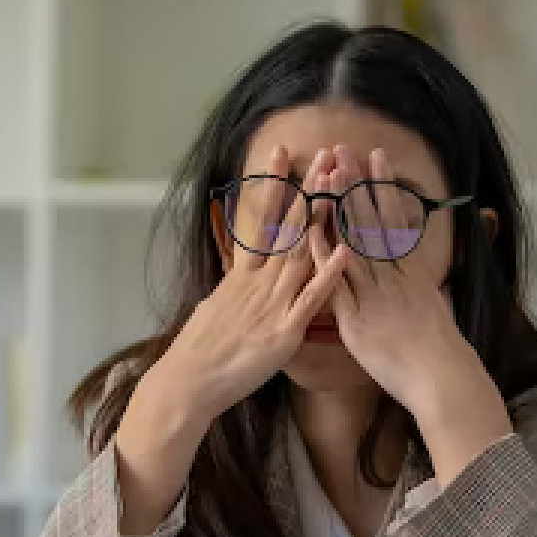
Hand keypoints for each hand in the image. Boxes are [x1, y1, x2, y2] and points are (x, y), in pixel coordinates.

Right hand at [111, 145, 349, 534]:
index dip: (273, 185)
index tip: (283, 153)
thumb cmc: (200, 353)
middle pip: (286, 227)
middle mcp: (257, 283)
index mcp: (241, 277)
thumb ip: (234, 289)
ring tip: (339, 186)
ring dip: (322, 218)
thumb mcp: (215, 309)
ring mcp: (271, 304)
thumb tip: (238, 275)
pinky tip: (348, 251)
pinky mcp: (283, 331)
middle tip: (324, 154)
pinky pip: (311, 299)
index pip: (259, 220)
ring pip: (301, 253)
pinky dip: (330, 274)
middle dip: (306, 189)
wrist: (188, 383)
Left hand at [318, 146, 512, 480]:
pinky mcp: (358, 318)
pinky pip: (338, 283)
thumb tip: (416, 271)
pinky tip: (312, 232)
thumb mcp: (434, 307)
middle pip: (373, 222)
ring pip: (355, 243)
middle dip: (357, 185)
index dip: (383, 188)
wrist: (441, 378)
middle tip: (344, 150)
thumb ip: (420, 285)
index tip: (375, 158)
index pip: (395, 220)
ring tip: (329, 174)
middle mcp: (393, 277)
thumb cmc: (439, 351)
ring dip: (340, 207)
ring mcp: (375, 295)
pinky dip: (325, 257)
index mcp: (411, 272)